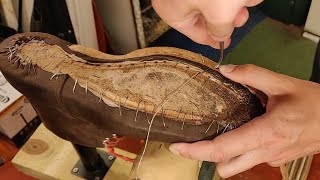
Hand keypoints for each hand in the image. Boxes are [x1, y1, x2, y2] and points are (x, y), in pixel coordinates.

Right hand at [152, 0, 262, 48]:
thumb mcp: (220, 14)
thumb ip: (220, 31)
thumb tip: (220, 37)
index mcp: (173, 11)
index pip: (195, 33)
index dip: (213, 40)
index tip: (227, 43)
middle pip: (207, 14)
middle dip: (230, 15)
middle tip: (243, 14)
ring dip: (237, 0)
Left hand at [169, 64, 319, 177]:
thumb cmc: (314, 103)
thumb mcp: (283, 84)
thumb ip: (251, 75)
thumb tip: (224, 70)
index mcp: (265, 133)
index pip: (221, 149)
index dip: (195, 151)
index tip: (176, 147)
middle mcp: (266, 152)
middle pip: (224, 167)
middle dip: (207, 156)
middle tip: (197, 138)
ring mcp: (272, 159)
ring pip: (236, 167)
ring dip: (223, 156)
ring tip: (219, 134)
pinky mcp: (276, 160)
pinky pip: (250, 160)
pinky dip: (240, 151)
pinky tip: (244, 132)